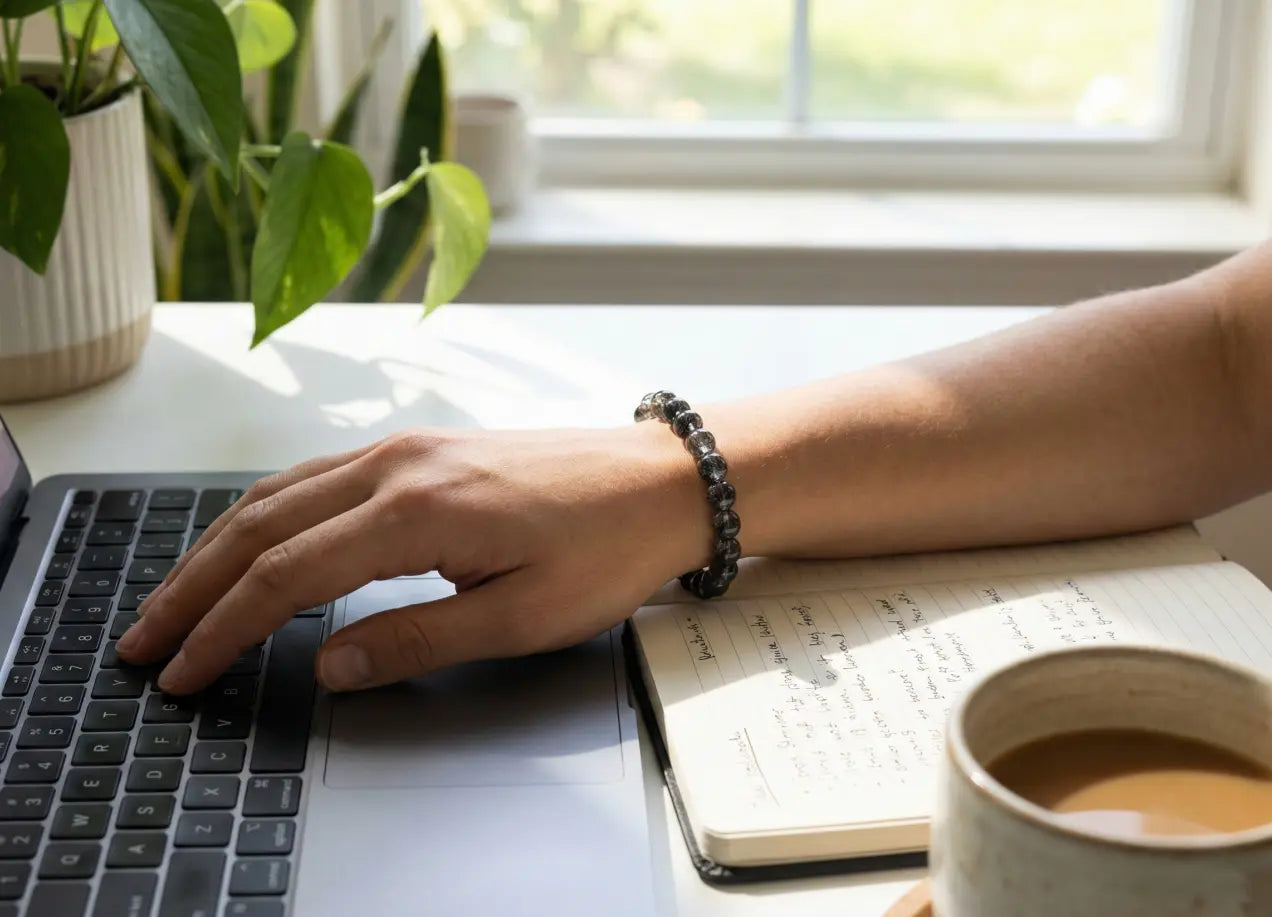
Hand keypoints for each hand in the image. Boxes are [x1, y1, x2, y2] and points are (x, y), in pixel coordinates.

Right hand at [115, 425, 707, 693]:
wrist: (663, 480)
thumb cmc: (608, 547)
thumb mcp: (519, 619)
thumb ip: (416, 642)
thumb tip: (326, 667)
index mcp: (416, 512)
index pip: (285, 576)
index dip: (223, 629)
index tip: (181, 671)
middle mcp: (396, 467)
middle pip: (260, 525)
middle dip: (192, 587)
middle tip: (144, 640)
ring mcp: (405, 449)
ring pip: (279, 492)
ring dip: (218, 546)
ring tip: (177, 596)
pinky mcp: (421, 449)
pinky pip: (316, 477)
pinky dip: (266, 515)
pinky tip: (252, 540)